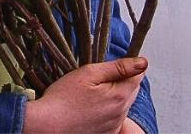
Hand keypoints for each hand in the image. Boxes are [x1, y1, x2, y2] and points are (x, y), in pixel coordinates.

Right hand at [22, 57, 147, 133]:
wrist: (48, 126)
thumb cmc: (64, 98)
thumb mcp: (89, 73)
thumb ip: (117, 67)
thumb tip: (142, 63)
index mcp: (119, 96)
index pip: (138, 76)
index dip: (128, 66)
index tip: (115, 64)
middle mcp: (120, 115)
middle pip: (131, 91)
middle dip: (120, 81)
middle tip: (96, 78)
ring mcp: (114, 127)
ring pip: (123, 105)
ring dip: (113, 95)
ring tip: (90, 93)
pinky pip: (114, 118)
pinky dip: (107, 110)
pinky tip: (90, 107)